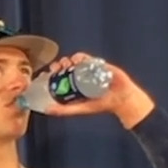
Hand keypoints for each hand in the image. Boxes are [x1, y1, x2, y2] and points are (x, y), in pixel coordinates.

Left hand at [37, 52, 154, 128]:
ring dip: (69, 59)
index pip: (61, 75)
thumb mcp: (80, 108)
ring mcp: (90, 69)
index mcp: (74, 85)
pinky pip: (88, 58)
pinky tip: (78, 60)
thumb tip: (47, 110)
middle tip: (58, 67)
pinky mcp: (99, 64)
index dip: (54, 71)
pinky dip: (82, 57)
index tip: (50, 71)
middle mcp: (80, 75)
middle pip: (66, 66)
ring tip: (67, 63)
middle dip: (60, 64)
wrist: (120, 99)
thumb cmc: (101, 104)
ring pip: (76, 60)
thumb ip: (64, 110)